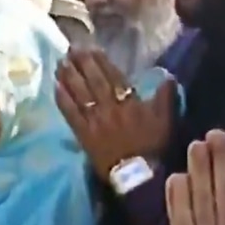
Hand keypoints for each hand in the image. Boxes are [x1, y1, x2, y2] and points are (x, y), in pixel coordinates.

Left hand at [55, 48, 174, 178]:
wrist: (138, 176)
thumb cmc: (152, 147)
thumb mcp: (166, 120)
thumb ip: (166, 96)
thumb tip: (168, 75)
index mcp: (128, 101)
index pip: (112, 76)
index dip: (100, 61)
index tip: (91, 48)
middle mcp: (109, 106)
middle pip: (93, 80)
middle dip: (82, 63)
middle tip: (71, 48)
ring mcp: (94, 120)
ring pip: (79, 93)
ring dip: (69, 76)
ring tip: (61, 62)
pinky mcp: (83, 134)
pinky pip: (70, 113)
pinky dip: (63, 99)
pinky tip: (55, 87)